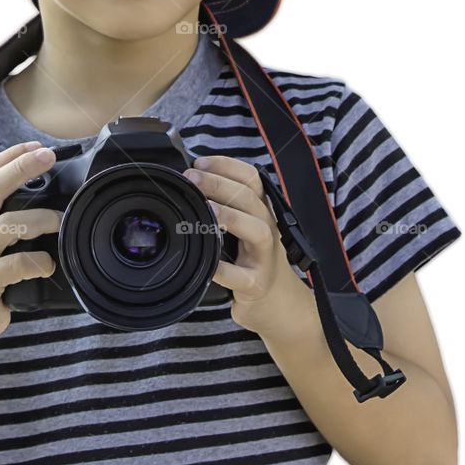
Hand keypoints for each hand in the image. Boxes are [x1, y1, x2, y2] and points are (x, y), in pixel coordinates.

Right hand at [0, 140, 62, 347]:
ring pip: (9, 224)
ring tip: (59, 221)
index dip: (10, 156)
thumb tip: (36, 183)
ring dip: (41, 219)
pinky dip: (40, 261)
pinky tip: (48, 264)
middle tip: (49, 157)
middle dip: (23, 168)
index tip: (36, 146)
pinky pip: (18, 264)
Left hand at [183, 154, 294, 333]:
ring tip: (209, 210)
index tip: (199, 163)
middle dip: (220, 184)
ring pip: (257, 231)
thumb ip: (225, 205)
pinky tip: (208, 262)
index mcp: (260, 210)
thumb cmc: (251, 257)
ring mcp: (265, 257)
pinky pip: (241, 276)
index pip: (251, 179)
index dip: (226, 166)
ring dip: (232, 217)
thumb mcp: (245, 225)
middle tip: (193, 178)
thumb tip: (189, 182)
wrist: (276, 300)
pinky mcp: (256, 284)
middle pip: (250, 198)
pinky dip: (223, 269)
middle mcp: (267, 228)